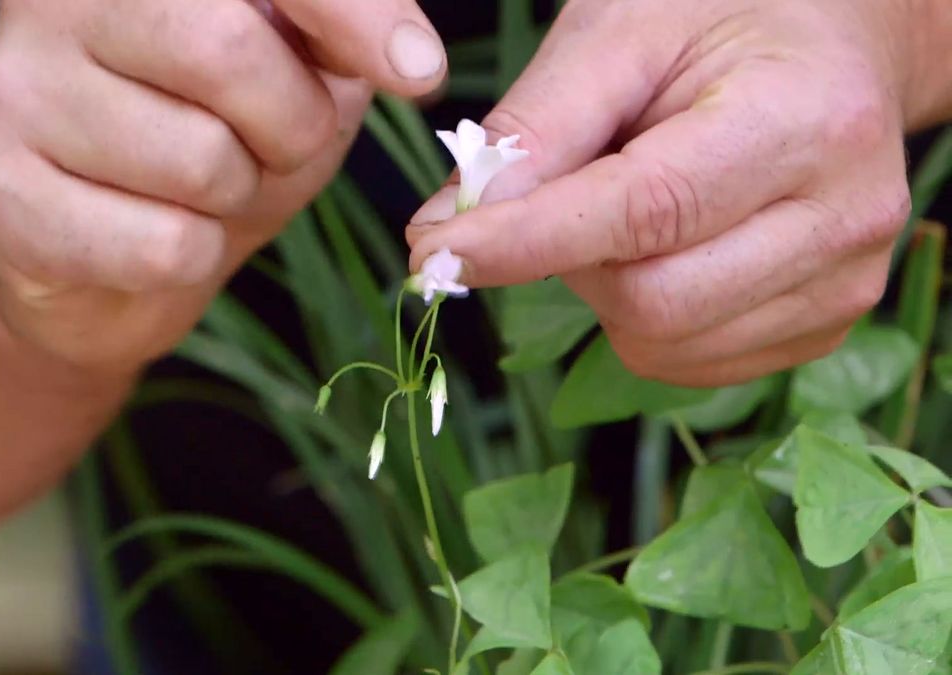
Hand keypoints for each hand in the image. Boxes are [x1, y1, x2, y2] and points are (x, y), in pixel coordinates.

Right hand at [0, 0, 445, 370]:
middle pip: (226, 52)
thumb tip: (411, 63)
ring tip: (208, 188)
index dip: (355, 10)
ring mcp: (13, 95)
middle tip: (283, 143)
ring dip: (239, 197)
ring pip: (200, 161)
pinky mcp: (1, 198)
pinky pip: (161, 244)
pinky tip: (159, 237)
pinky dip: (194, 257)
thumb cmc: (213, 136)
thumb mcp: (296, 67)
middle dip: (294, 122)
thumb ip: (342, 33)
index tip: (417, 72)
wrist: (106, 255)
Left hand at [408, 0, 915, 386]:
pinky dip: (645, 322)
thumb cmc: (719, 20)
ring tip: (628, 210)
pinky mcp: (824, 327)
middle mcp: (845, 215)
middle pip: (651, 300)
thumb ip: (534, 131)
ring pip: (663, 343)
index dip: (526, 240)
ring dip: (605, 291)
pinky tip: (664, 251)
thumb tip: (442, 232)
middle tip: (563, 198)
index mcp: (804, 118)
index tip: (434, 251)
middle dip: (570, 261)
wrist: (834, 47)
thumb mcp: (618, 34)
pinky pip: (690, 363)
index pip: (644, 211)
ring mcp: (845, 284)